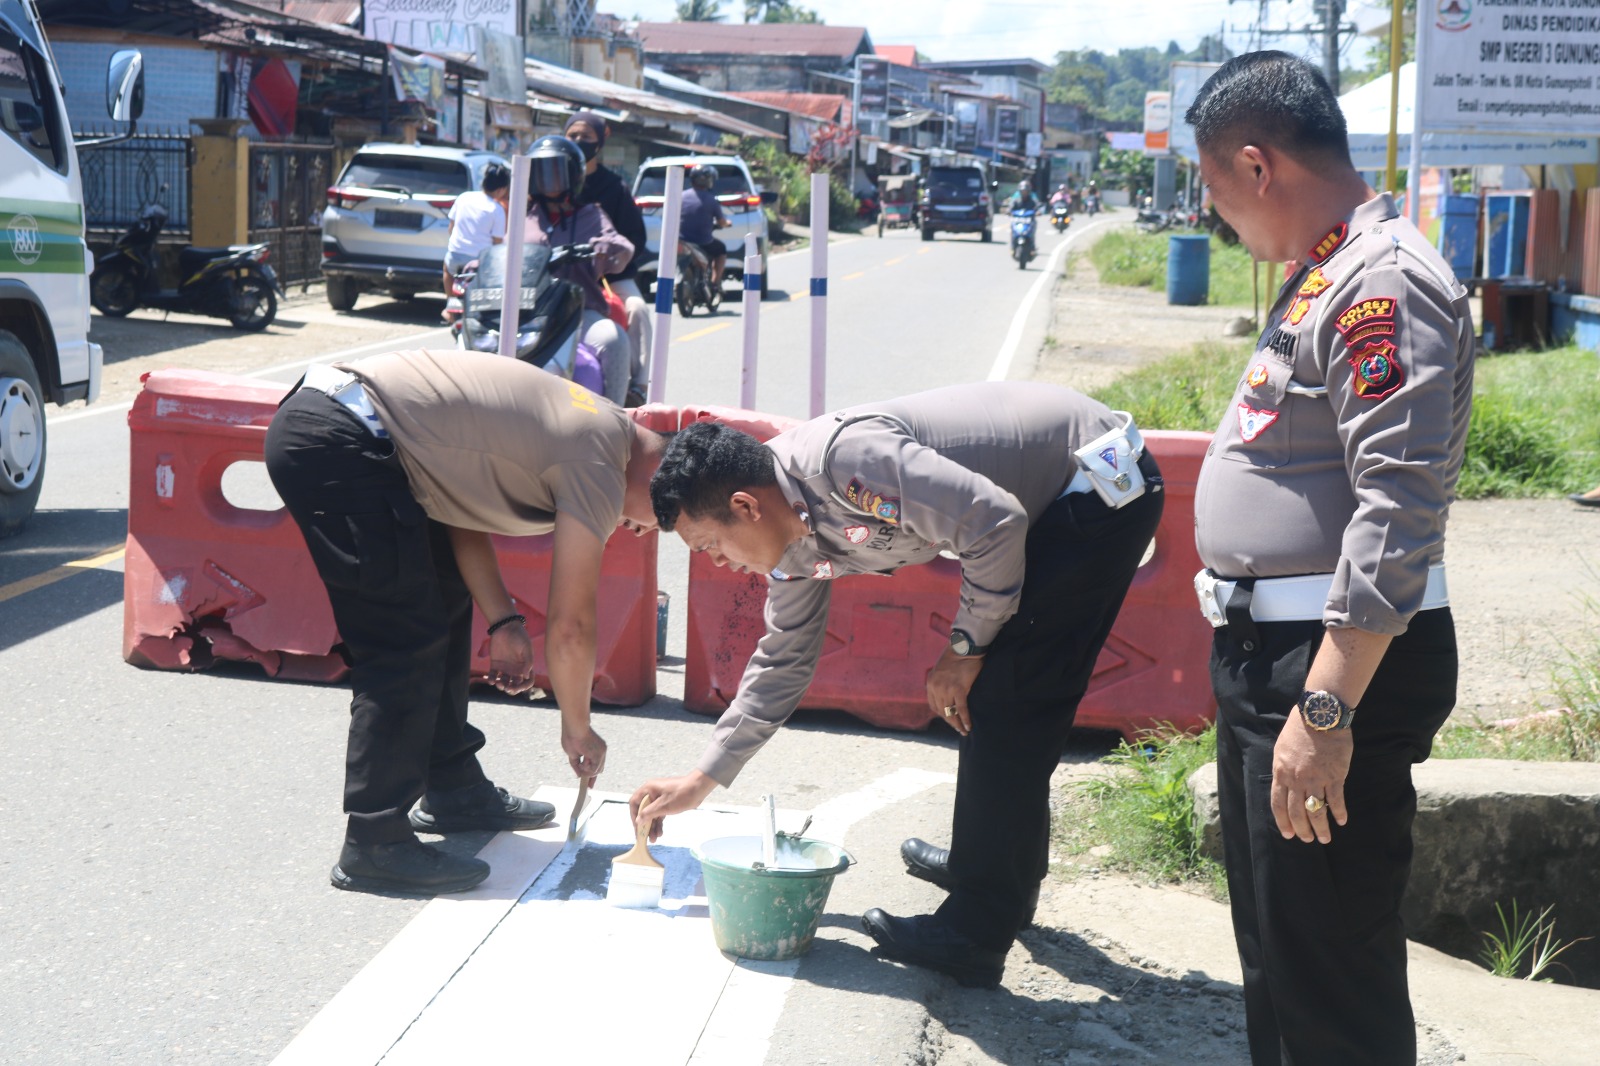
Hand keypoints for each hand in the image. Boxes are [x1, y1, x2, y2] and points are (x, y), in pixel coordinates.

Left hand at [487, 624, 535, 694]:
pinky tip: (492, 680)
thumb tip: (526, 677)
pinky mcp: (495, 665)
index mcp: (525, 667)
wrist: (505, 627)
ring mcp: (505, 668)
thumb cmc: (519, 636)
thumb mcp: (526, 648)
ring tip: (499, 683)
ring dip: (502, 686)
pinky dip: (492, 680)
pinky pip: (493, 676)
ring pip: (504, 683)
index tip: (519, 687)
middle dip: (512, 690)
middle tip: (508, 688)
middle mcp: (515, 670)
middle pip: (515, 685)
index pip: (527, 682)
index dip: (524, 687)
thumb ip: (528, 662)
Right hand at [561, 723, 606, 784]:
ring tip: (581, 763)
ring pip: (597, 771)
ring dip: (587, 771)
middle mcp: (601, 751)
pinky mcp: (600, 754)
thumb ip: (576, 765)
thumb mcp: (572, 754)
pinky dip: (587, 769)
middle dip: (592, 778)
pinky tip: (583, 762)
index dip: (592, 774)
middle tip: (588, 786)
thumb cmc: (571, 737)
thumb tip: (579, 776)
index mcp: (595, 749)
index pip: (596, 764)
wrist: (575, 727)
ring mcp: (601, 752)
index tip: (589, 785)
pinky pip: (594, 769)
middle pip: (599, 769)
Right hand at [630, 771, 716, 841]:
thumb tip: (638, 821)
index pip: (634, 803)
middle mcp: (652, 793)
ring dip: (652, 826)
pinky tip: (660, 832)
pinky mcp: (667, 802)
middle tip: (645, 837)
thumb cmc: (681, 794)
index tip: (637, 828)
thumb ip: (648, 813)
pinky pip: (660, 814)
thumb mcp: (663, 806)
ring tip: (654, 839)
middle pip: (643, 810)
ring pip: (652, 814)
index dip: (634, 816)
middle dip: (645, 825)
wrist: (698, 789)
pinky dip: (659, 823)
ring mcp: (660, 798)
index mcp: (648, 789)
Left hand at [926, 647, 984, 737]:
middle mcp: (936, 687)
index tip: (949, 719)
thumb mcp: (942, 669)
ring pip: (951, 712)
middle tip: (958, 729)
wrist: (964, 646)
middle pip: (942, 711)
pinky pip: (961, 709)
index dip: (942, 715)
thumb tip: (948, 693)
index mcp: (930, 683)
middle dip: (950, 722)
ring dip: (957, 724)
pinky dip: (965, 719)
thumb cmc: (957, 655)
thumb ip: (942, 681)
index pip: (933, 705)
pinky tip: (969, 725)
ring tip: (964, 730)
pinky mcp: (959, 689)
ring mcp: (946, 689)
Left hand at [1271, 709, 1353, 842]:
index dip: (1282, 821)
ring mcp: (1316, 779)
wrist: (1319, 716)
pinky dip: (1339, 813)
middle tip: (1307, 840)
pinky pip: (1336, 800)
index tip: (1287, 834)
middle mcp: (1297, 780)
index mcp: (1281, 773)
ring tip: (1325, 839)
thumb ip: (1283, 770)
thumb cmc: (1299, 729)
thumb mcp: (1281, 750)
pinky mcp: (1335, 776)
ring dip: (1321, 828)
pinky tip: (1341, 821)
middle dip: (1302, 830)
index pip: (1278, 804)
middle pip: (1297, 812)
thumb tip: (1285, 786)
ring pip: (1316, 811)